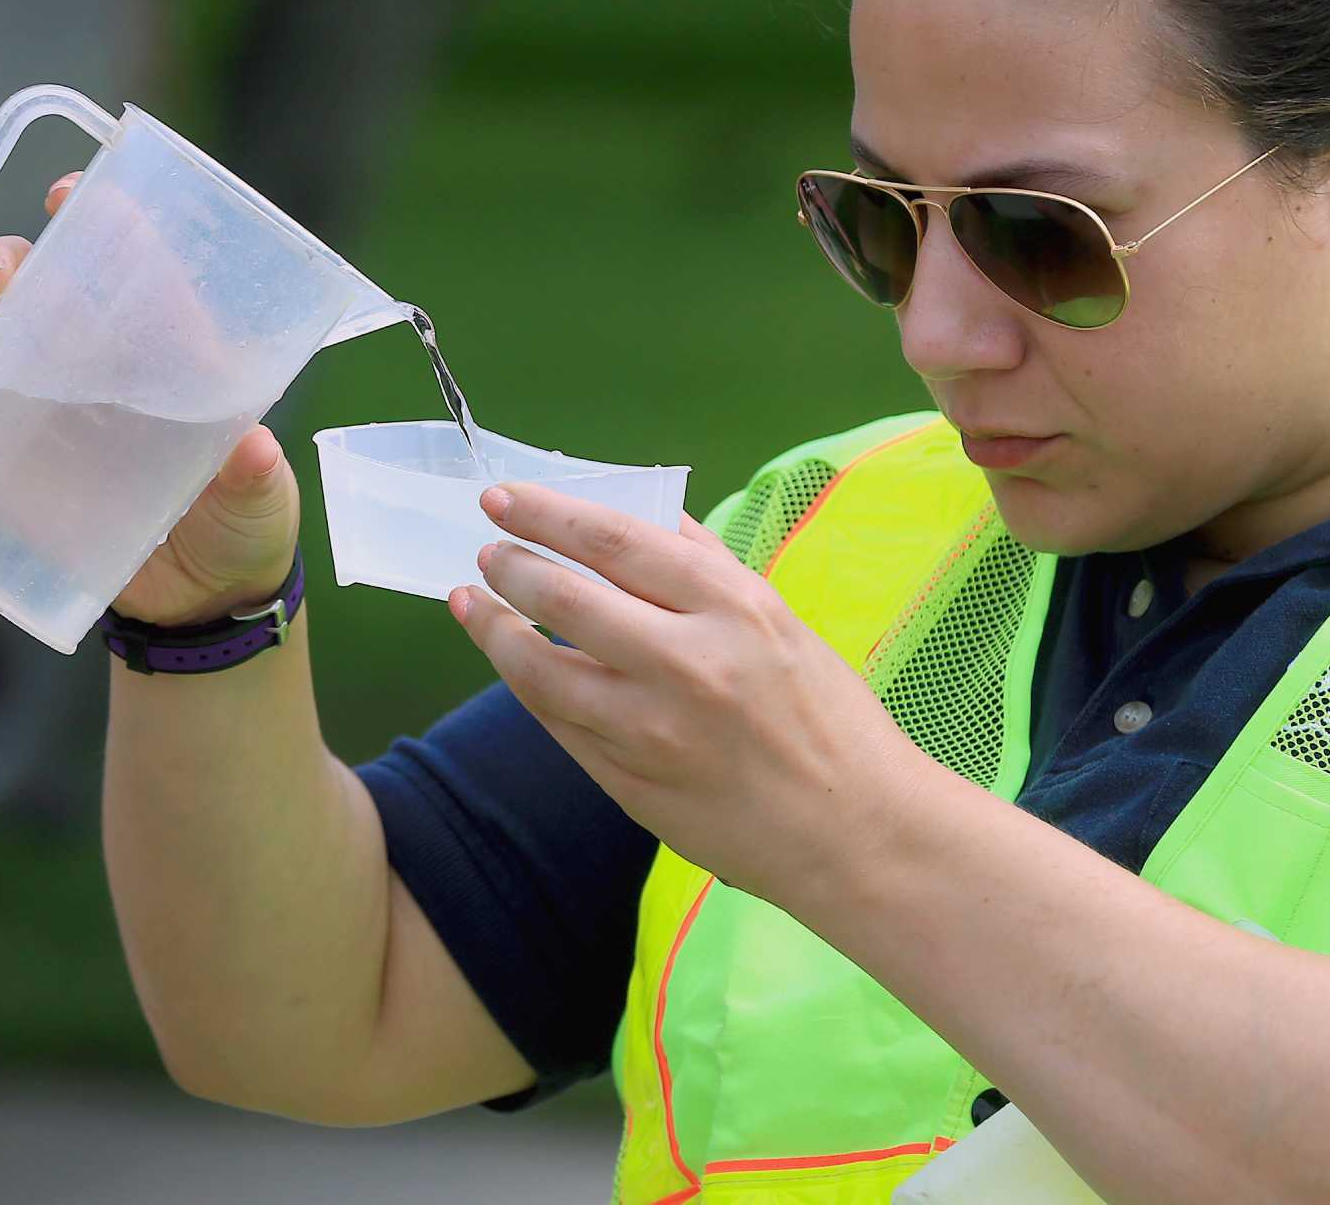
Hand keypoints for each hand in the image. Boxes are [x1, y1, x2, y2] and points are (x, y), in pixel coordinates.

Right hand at [0, 173, 300, 627]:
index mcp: (168, 365)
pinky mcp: (17, 484)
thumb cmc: (245, 526)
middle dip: (9, 271)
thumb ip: (256, 475)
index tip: (73, 194)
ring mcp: (51, 428)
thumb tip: (253, 449)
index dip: (103, 228)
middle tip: (4, 273)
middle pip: (40, 303)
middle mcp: (100, 382)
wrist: (207, 604)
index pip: (133, 281)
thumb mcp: (262, 500)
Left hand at [450, 483, 927, 902]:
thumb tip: (647, 516)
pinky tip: (518, 668)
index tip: (504, 498)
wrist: (856, 831)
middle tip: (485, 550)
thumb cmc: (830, 720)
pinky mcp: (630, 786)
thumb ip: (710, 568)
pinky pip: (561, 727)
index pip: (615, 540)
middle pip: (564, 598)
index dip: (548, 514)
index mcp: (733, 607)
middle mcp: (687, 662)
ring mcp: (651, 731)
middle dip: (509, 566)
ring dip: (494, 631)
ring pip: (541, 671)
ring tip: (473, 605)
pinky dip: (530, 690)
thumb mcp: (783, 623)